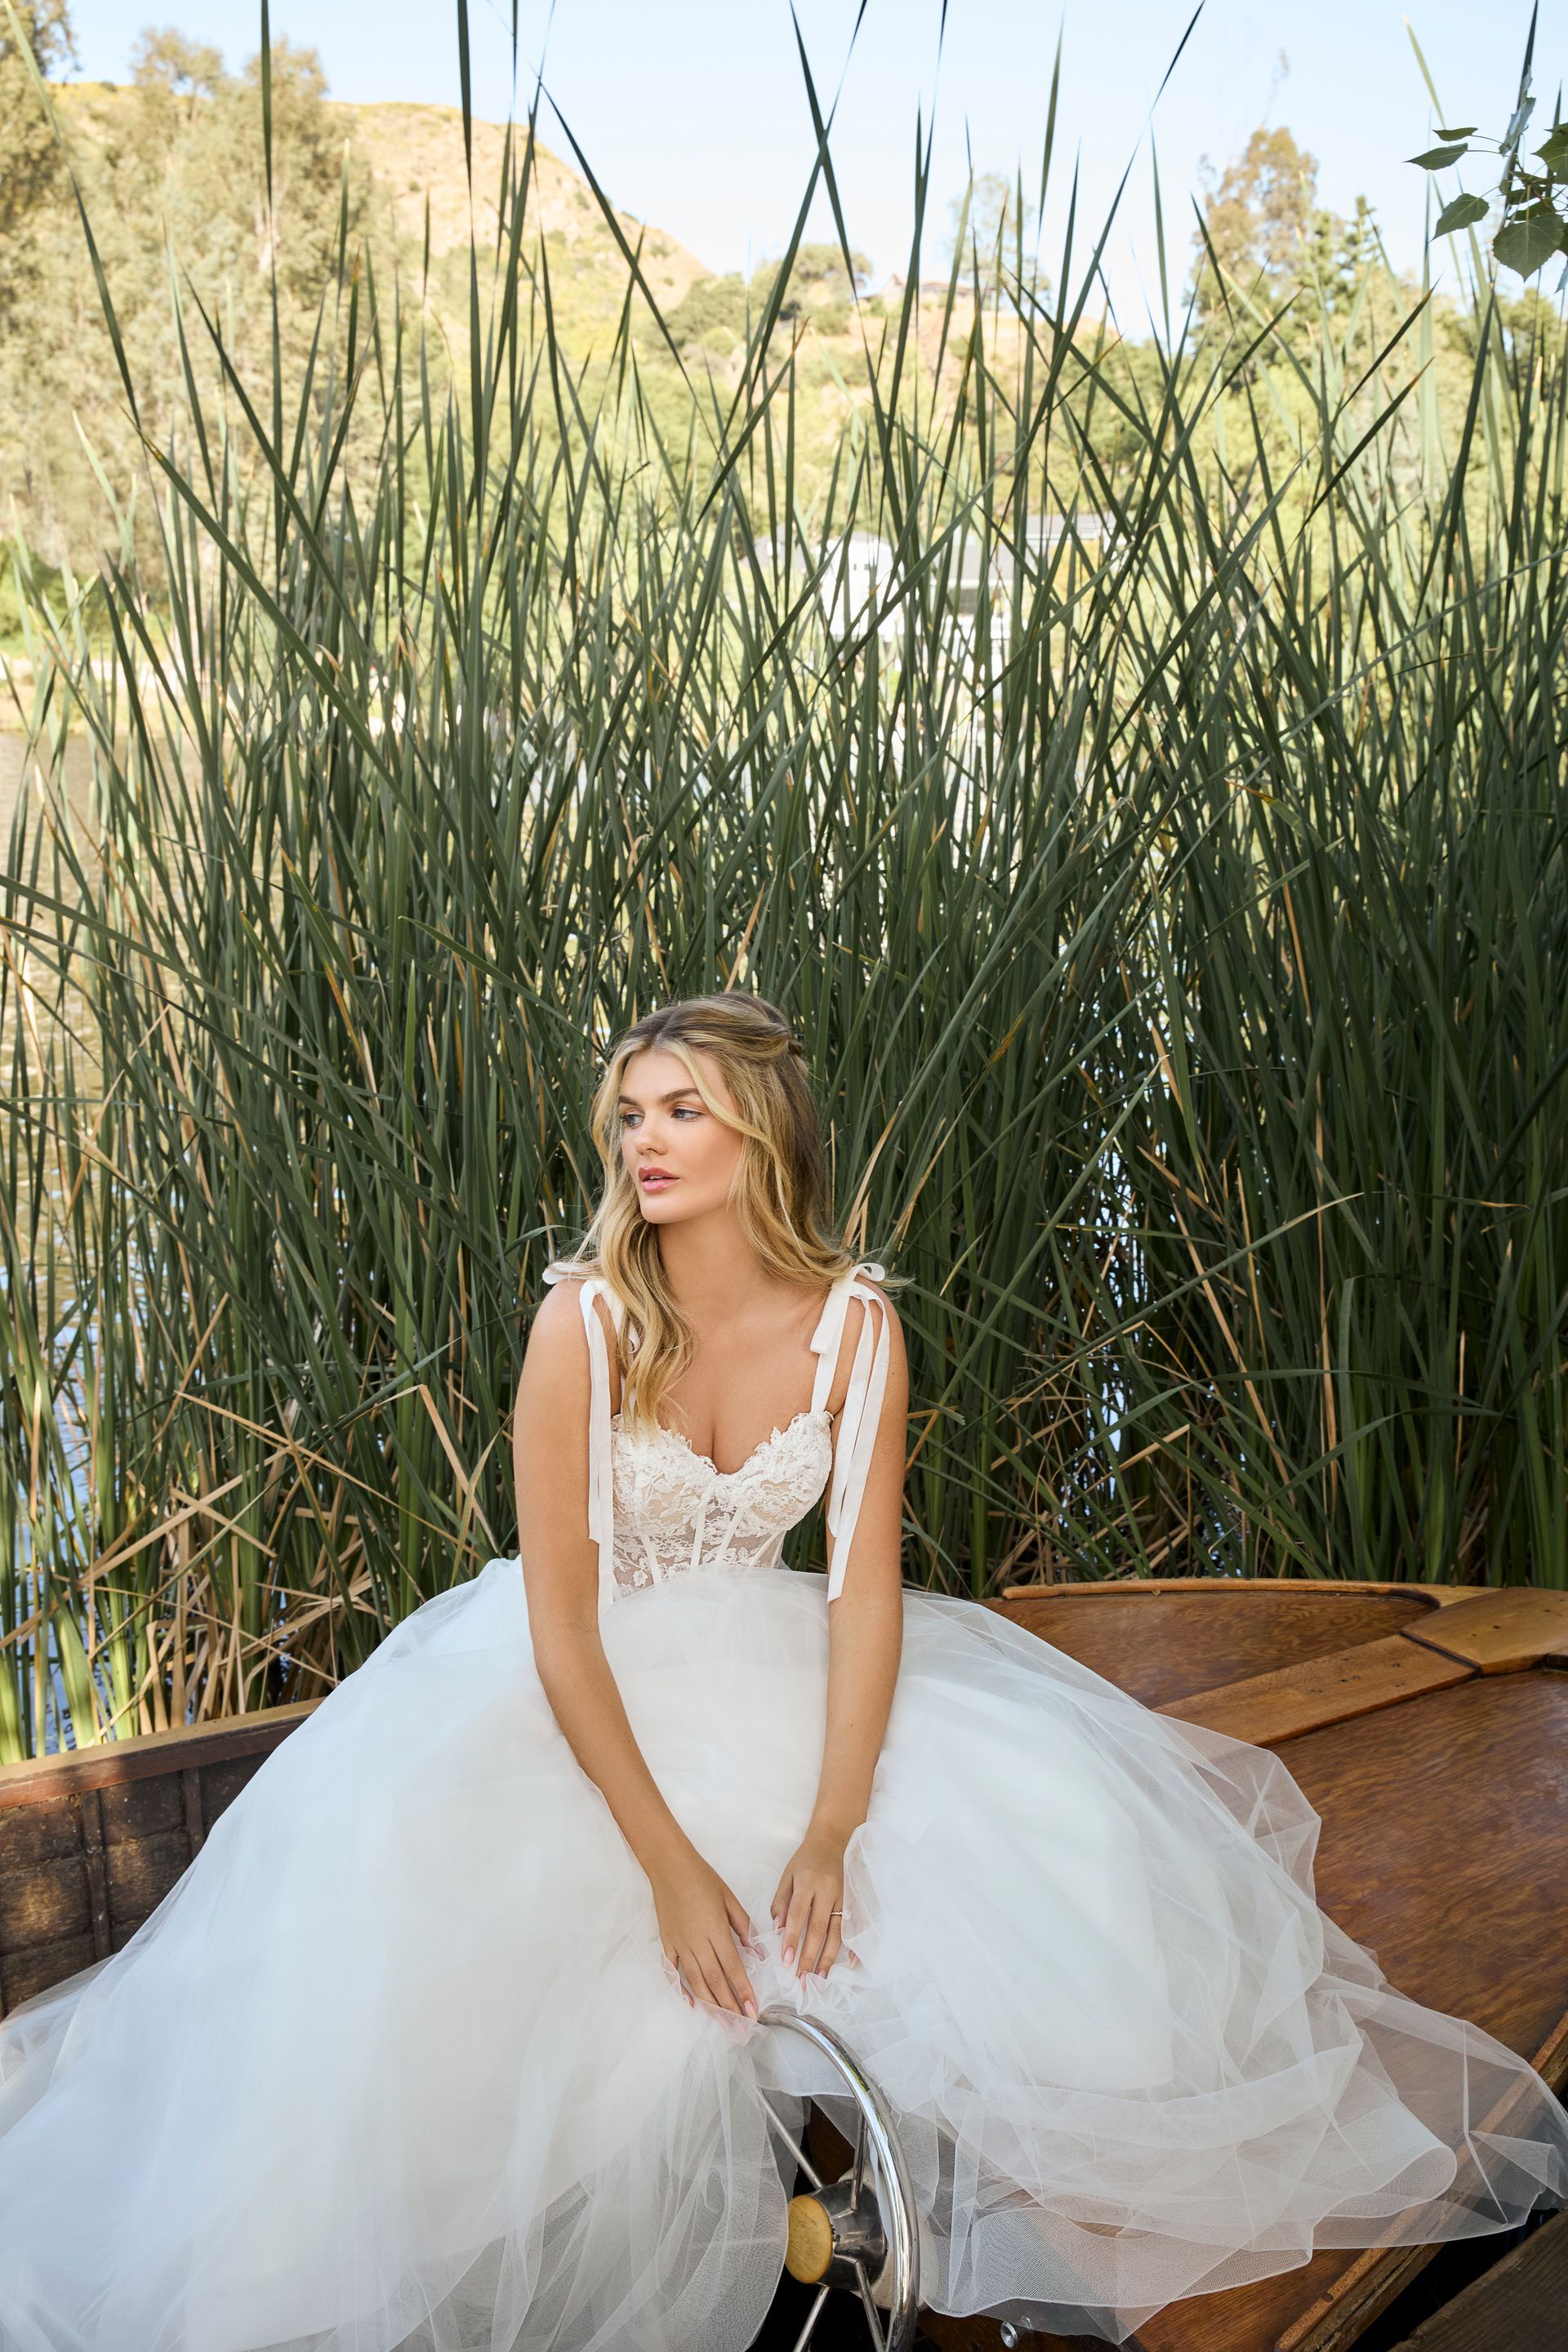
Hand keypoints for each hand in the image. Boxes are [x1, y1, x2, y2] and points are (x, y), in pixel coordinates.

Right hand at [650, 1847, 758, 2019]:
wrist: (669, 1866)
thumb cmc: (703, 1879)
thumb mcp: (729, 1898)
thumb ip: (744, 1926)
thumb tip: (759, 1953)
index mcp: (716, 1930)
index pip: (733, 1968)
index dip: (743, 1991)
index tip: (753, 2011)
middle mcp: (697, 1942)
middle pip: (715, 1981)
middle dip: (730, 2006)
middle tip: (741, 2027)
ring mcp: (680, 1945)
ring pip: (696, 1981)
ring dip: (711, 2004)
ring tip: (723, 2022)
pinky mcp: (667, 1944)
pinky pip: (674, 1972)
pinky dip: (682, 1989)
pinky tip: (692, 2004)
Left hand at [772, 1827, 851, 1979]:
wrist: (833, 1841)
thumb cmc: (806, 1860)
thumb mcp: (788, 1875)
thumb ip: (781, 1901)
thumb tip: (777, 1929)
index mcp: (808, 1882)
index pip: (798, 1914)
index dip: (792, 1938)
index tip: (786, 1961)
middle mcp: (828, 1891)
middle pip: (818, 1928)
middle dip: (809, 1956)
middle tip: (801, 1979)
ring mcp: (843, 1897)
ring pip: (837, 1932)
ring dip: (828, 1957)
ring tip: (819, 1978)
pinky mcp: (853, 1901)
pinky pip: (854, 1927)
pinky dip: (853, 1946)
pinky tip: (851, 1963)